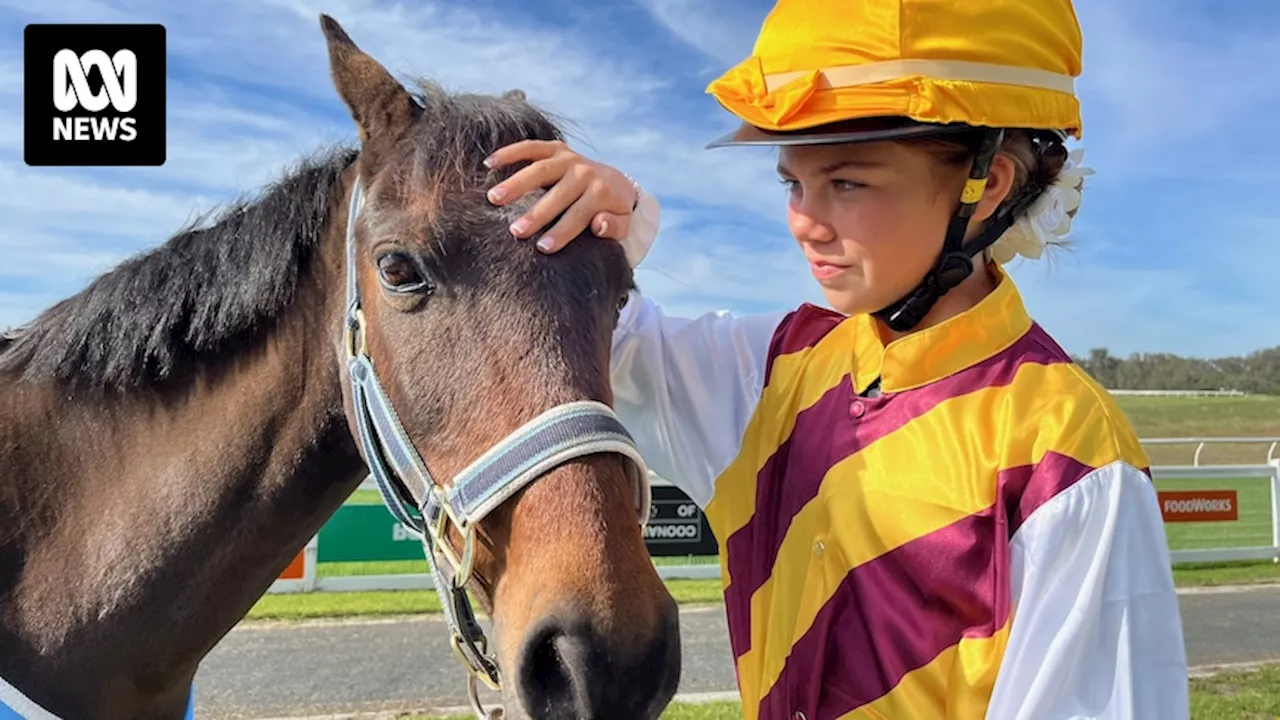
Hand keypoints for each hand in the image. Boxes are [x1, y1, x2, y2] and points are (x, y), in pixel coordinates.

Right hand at [484, 140, 637, 252]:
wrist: (614, 182)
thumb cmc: (612, 211)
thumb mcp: (624, 224)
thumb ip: (615, 227)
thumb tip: (599, 223)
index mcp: (602, 193)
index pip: (579, 215)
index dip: (562, 232)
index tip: (543, 248)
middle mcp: (585, 172)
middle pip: (557, 194)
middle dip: (537, 213)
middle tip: (515, 231)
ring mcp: (569, 158)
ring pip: (540, 169)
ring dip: (516, 183)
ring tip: (493, 198)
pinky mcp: (555, 149)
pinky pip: (531, 147)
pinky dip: (510, 152)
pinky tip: (489, 163)